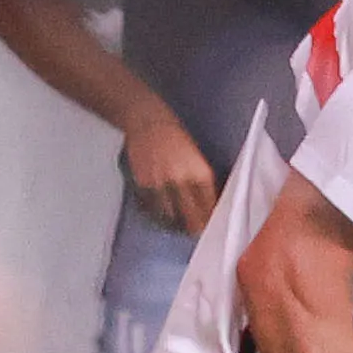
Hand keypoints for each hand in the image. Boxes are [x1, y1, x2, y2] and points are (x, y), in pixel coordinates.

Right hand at [123, 107, 217, 235]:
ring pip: (169, 216)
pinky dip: (156, 214)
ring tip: (178, 226)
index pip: (209, 206)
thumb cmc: (175, 136)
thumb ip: (201, 181)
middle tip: (195, 231)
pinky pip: (150, 208)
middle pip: (190, 216)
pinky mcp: (143, 183)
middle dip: (194, 227)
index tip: (209, 225)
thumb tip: (207, 203)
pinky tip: (160, 215)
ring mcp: (161, 183)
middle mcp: (181, 180)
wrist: (148, 121)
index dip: (209, 219)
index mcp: (200, 172)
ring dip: (174, 224)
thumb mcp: (196, 157)